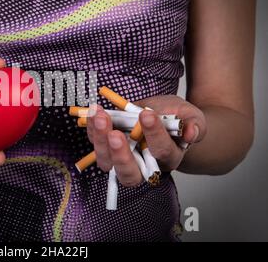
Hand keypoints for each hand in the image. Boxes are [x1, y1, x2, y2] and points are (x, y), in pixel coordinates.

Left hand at [87, 95, 206, 185]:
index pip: (161, 151)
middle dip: (120, 155)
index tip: (146, 114)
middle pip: (129, 173)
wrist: (162, 114)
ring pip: (107, 162)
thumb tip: (191, 132)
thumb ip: (194, 124)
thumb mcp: (190, 115)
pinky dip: (92, 129)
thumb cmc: (177, 118)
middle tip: (114, 134)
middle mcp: (144, 166)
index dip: (154, 134)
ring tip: (100, 117)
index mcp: (169, 158)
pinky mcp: (108, 148)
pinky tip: (94, 112)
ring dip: (100, 141)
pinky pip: (96, 144)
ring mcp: (123, 159)